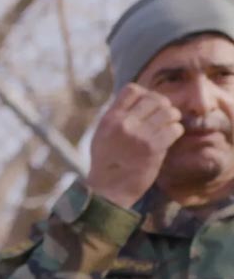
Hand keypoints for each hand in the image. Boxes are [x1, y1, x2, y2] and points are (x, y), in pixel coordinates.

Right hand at [86, 83, 183, 208]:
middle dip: (163, 106)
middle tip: (163, 116)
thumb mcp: (102, 134)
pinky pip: (175, 129)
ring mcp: (139, 135)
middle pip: (154, 99)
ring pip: (168, 112)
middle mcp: (124, 123)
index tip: (148, 106)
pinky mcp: (154, 148)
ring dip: (172, 117)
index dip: (145, 94)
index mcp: (110, 118)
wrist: (110, 188)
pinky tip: (170, 138)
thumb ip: (116, 117)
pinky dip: (176, 131)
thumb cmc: (106, 162)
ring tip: (168, 126)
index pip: (132, 90)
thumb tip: (136, 101)